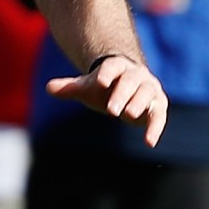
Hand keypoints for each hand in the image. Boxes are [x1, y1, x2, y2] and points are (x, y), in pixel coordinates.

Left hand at [46, 51, 168, 148]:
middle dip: (121, 94)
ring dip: (138, 104)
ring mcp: (149, 89)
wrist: (124, 90)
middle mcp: (137, 75)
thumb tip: (49, 87)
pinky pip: (159, 116)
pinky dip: (155, 128)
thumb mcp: (85, 88)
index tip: (99, 82)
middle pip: (131, 81)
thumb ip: (69, 88)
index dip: (106, 73)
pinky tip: (149, 143)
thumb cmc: (102, 88)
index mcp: (118, 66)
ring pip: (147, 94)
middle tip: (110, 110)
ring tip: (127, 116)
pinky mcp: (158, 106)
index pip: (113, 66)